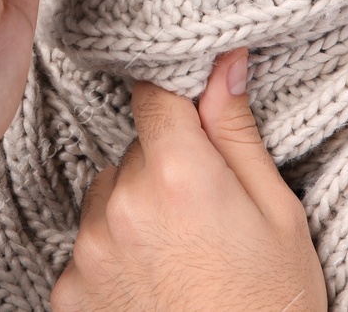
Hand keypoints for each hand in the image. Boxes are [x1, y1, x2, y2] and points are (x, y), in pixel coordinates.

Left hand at [51, 49, 326, 311]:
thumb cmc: (271, 308)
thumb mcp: (278, 213)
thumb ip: (237, 131)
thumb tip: (223, 61)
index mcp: (177, 174)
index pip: (154, 93)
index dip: (176, 100)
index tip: (191, 112)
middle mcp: (120, 205)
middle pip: (132, 151)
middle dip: (163, 167)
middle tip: (206, 216)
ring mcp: (88, 251)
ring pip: (105, 197)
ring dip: (132, 211)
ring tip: (182, 258)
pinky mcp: (68, 292)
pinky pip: (87, 248)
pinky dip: (113, 259)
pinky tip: (155, 289)